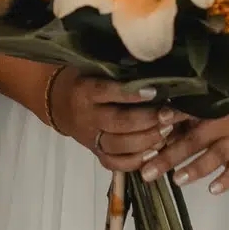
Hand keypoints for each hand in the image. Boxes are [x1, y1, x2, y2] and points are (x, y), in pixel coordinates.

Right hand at [50, 71, 185, 170]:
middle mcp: (87, 117)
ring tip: (168, 131)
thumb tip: (149, 65)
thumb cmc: (84, 81)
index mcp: (85, 92)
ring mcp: (91, 138)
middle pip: (118, 123)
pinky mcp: (96, 153)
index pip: (107, 93)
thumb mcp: (94, 69)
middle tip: (169, 115)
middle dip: (147, 120)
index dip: (131, 94)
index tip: (154, 91)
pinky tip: (155, 152)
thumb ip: (116, 71)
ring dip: (147, 140)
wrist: (59, 105)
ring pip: (119, 146)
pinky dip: (136, 161)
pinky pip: (115, 164)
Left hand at [151, 102, 228, 194]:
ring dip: (195, 168)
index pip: (183, 116)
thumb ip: (190, 117)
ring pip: (214, 156)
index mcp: (209, 109)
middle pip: (192, 141)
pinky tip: (213, 189)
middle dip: (169, 156)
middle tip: (147, 171)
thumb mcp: (216, 106)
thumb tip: (156, 129)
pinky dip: (226, 180)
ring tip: (176, 180)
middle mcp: (221, 124)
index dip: (166, 124)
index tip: (146, 133)